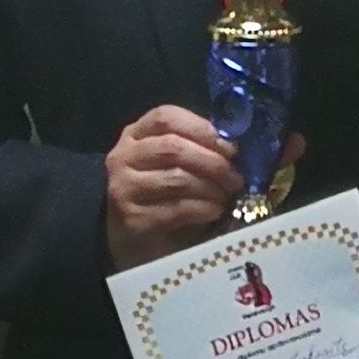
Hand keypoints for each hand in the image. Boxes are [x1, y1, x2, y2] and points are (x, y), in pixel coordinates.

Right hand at [104, 104, 247, 264]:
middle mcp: (123, 157)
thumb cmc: (159, 196)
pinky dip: (203, 208)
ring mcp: (124, 188)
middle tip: (235, 176)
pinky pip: (177, 208)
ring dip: (210, 187)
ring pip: (177, 179)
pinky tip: (215, 211)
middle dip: (212, 161)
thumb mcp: (172, 164)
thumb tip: (231, 146)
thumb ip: (195, 148)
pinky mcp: (133, 219)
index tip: (229, 146)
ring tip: (226, 195)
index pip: (165, 117)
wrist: (131, 240)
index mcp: (134, 135)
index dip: (201, 128)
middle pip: (172, 148)